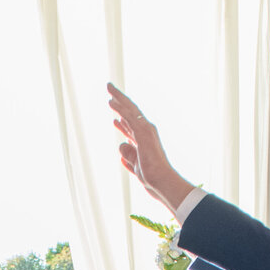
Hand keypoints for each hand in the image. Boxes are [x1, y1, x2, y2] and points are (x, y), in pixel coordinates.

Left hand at [108, 85, 191, 212]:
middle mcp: (146, 131)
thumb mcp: (135, 165)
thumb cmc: (151, 178)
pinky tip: (111, 102)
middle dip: (120, 100)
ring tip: (109, 88)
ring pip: (129, 109)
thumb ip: (128, 155)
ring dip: (119, 98)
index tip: (113, 112)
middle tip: (109, 90)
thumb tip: (121, 145)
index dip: (121, 118)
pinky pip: (129, 117)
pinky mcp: (143, 132)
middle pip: (130, 111)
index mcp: (144, 139)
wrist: (161, 181)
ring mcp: (145, 130)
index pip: (130, 125)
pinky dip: (120, 108)